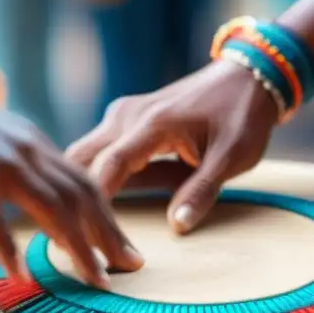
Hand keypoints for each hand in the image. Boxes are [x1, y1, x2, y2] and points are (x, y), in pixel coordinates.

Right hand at [0, 88, 143, 288]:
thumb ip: (26, 166)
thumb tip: (52, 205)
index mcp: (36, 146)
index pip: (85, 184)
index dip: (110, 218)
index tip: (125, 248)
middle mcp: (27, 153)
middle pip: (81, 197)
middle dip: (109, 234)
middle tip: (130, 266)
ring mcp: (0, 165)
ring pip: (54, 209)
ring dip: (79, 248)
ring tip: (95, 279)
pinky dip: (11, 250)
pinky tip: (23, 276)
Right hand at [67, 60, 278, 232]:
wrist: (247, 77)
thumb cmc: (242, 116)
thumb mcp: (231, 157)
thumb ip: (201, 191)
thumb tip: (177, 227)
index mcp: (153, 124)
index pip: (110, 166)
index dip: (96, 202)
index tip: (87, 234)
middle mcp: (127, 116)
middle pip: (81, 158)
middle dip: (72, 195)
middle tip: (65, 235)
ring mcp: (122, 115)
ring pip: (83, 153)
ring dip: (75, 185)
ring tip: (70, 224)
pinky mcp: (124, 119)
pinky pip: (96, 149)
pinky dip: (88, 174)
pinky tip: (85, 203)